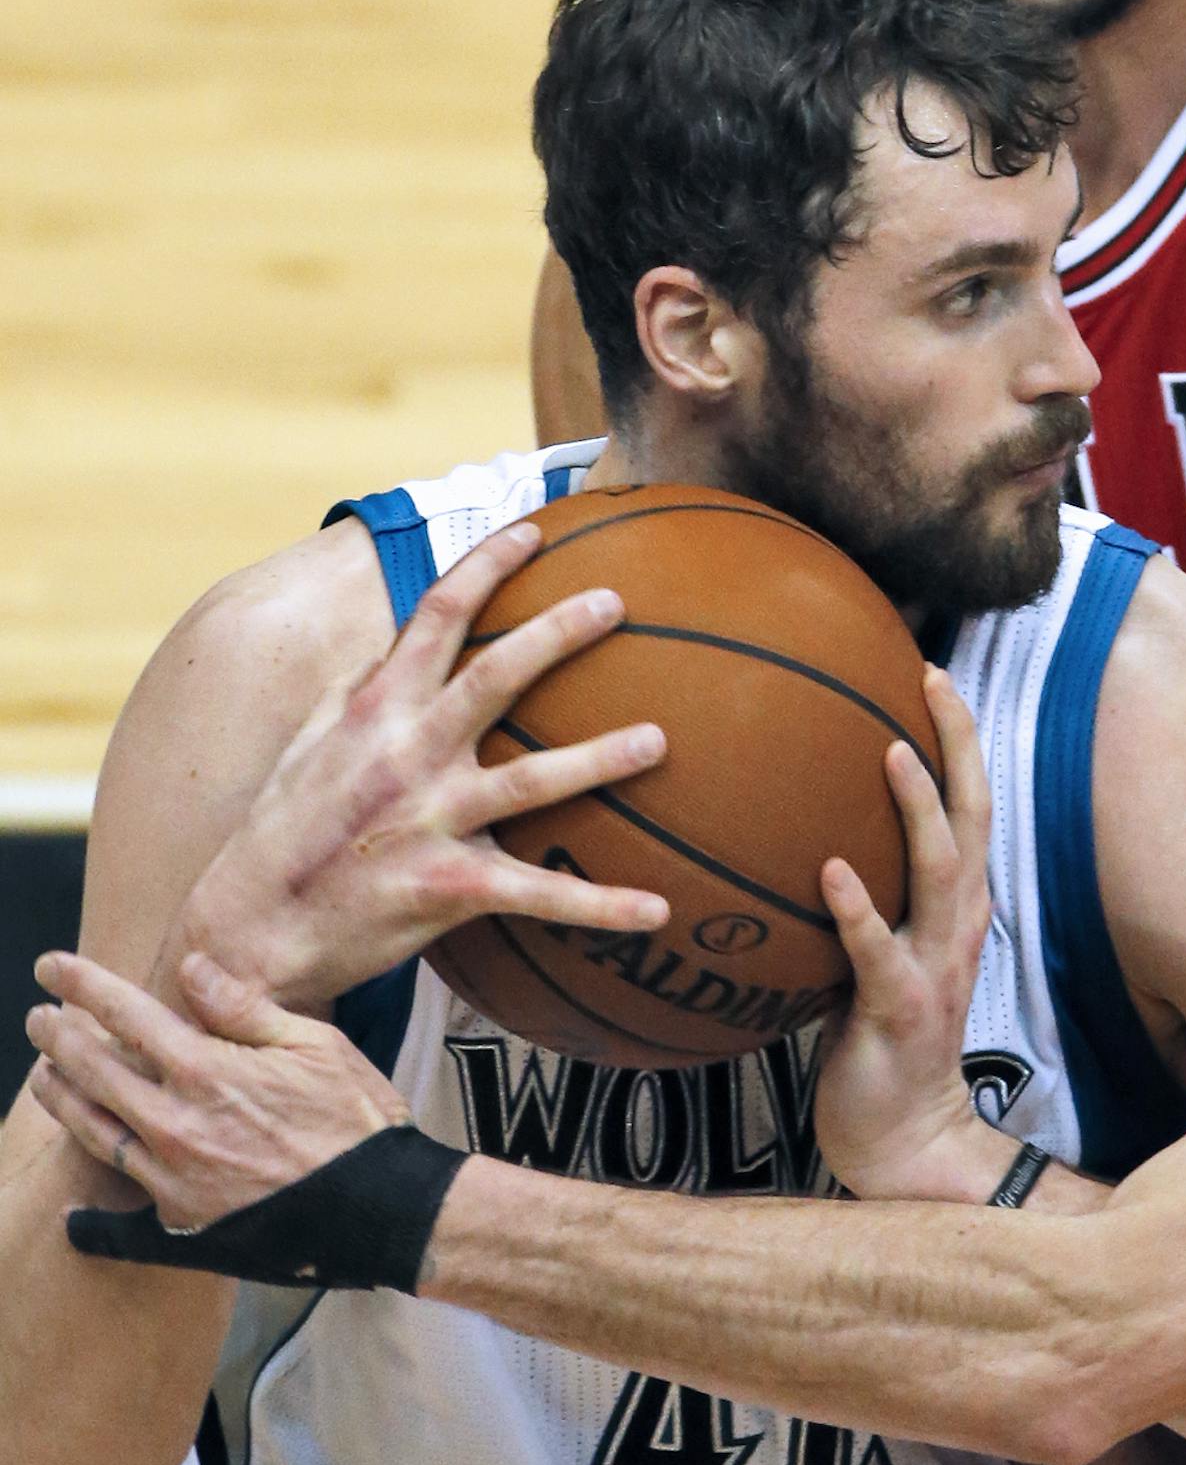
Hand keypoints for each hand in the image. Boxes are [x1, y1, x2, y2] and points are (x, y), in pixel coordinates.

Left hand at [27, 950, 407, 1230]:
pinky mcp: (181, 1220)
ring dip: (61, 1097)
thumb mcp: (317, 1044)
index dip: (84, 986)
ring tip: (43, 1075)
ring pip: (93, 1131)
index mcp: (207, 1071)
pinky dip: (90, 1215)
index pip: (127, 1016)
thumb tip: (192, 970)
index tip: (52, 966)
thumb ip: (244, 1008)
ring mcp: (171, 1175)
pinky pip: (120, 1211)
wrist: (380, 1206)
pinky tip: (74, 1216)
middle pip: (94, 1070)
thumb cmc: (357, 1120)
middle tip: (38, 1017)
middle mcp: (174, 1122)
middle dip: (58, 1037)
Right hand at [178, 521, 669, 1008]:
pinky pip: (541, 896)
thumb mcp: (308, 747)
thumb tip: (391, 647)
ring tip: (659, 740)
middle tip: (614, 601)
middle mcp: (406, 757)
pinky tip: (660, 910)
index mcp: (376, 712)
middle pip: (495, 678)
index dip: (484, 568)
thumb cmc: (282, 834)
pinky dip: (602, 905)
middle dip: (556, 634)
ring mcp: (429, 822)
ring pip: (531, 781)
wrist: (246, 932)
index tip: (531, 532)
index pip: (435, 616)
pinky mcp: (447, 889)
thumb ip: (356, 696)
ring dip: (600, 760)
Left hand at [815, 669, 1012, 1202]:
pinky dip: (858, 908)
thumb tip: (790, 833)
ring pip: (942, 871)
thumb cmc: (877, 1041)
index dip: (959, 737)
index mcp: (957, 907)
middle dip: (958, 743)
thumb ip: (854, 896)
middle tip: (933, 675)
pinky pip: (878, 951)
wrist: (904, 1141)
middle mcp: (960, 924)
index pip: (970, 804)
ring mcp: (938, 966)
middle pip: (974, 816)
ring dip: (918, 809)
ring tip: (892, 750)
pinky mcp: (902, 1010)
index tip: (932, 670)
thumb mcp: (873, 954)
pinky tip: (830, 870)